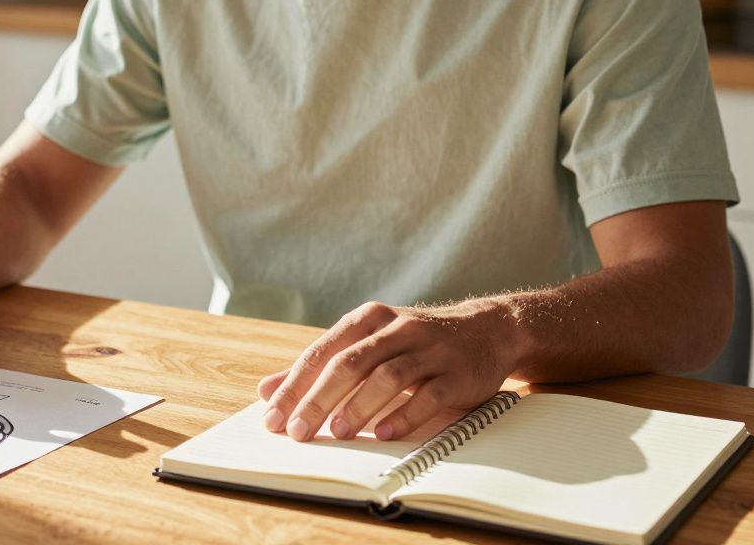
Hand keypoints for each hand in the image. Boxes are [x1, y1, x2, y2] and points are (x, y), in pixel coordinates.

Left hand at [259, 299, 517, 441]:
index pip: (322, 353)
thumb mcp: (365, 345)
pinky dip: (405, 415)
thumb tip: (266, 390)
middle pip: (350, 363)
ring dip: (360, 406)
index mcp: (367, 320)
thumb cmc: (414, 343)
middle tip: (297, 431)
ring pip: (388, 375)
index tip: (272, 417)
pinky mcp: (457, 372)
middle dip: (319, 399)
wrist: (486, 330)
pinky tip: (383, 433)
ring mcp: (429, 349)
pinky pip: (429, 395)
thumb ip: (319, 367)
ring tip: (337, 432)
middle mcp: (396, 329)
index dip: (294, 386)